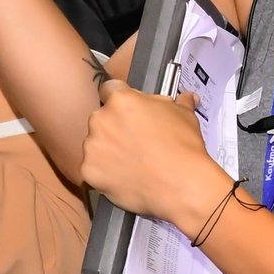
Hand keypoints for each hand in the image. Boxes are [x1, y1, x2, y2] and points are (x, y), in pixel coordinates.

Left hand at [80, 81, 223, 233]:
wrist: (179, 184)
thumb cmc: (182, 148)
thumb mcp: (184, 116)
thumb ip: (177, 103)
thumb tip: (185, 98)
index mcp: (121, 100)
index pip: (109, 90)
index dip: (119, 100)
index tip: (126, 111)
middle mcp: (101, 120)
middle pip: (102, 119)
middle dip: (114, 128)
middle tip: (134, 141)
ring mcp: (92, 146)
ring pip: (95, 144)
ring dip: (108, 150)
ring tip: (130, 162)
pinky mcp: (88, 171)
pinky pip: (93, 169)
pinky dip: (104, 172)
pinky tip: (123, 176)